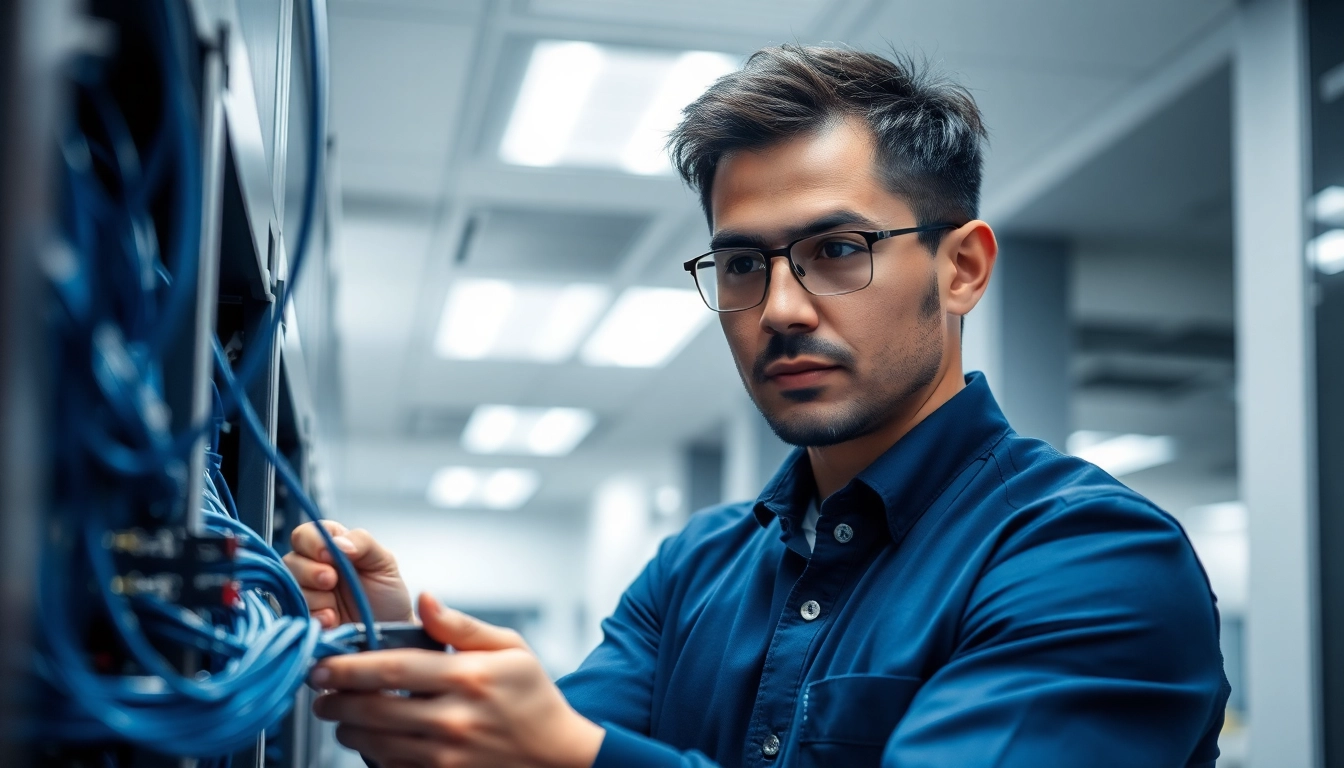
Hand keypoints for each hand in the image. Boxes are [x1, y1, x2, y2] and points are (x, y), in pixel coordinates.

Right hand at [283, 521, 412, 627]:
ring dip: (315, 597)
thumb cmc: (387, 594)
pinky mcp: (304, 617)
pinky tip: (332, 620)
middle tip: (331, 581)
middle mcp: (314, 566)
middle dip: (311, 571)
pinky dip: (314, 616)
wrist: (391, 630)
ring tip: (336, 606)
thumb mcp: (384, 561)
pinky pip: (295, 613)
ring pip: (291, 587)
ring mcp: (307, 593)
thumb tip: (337, 542)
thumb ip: (362, 542)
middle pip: (291, 560)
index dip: (312, 542)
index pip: (305, 534)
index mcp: (331, 546)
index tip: (329, 555)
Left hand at [310, 593, 604, 767]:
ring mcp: (446, 755)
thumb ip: (462, 625)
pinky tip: (370, 739)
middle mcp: (454, 718)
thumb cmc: (534, 698)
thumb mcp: (510, 648)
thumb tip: (425, 599)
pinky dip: (373, 754)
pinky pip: (393, 767)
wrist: (558, 756)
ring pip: (376, 743)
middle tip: (318, 691)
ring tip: (339, 715)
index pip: (393, 670)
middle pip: (374, 709)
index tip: (324, 663)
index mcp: (468, 676)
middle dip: (336, 700)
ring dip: (348, 729)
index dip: (349, 667)